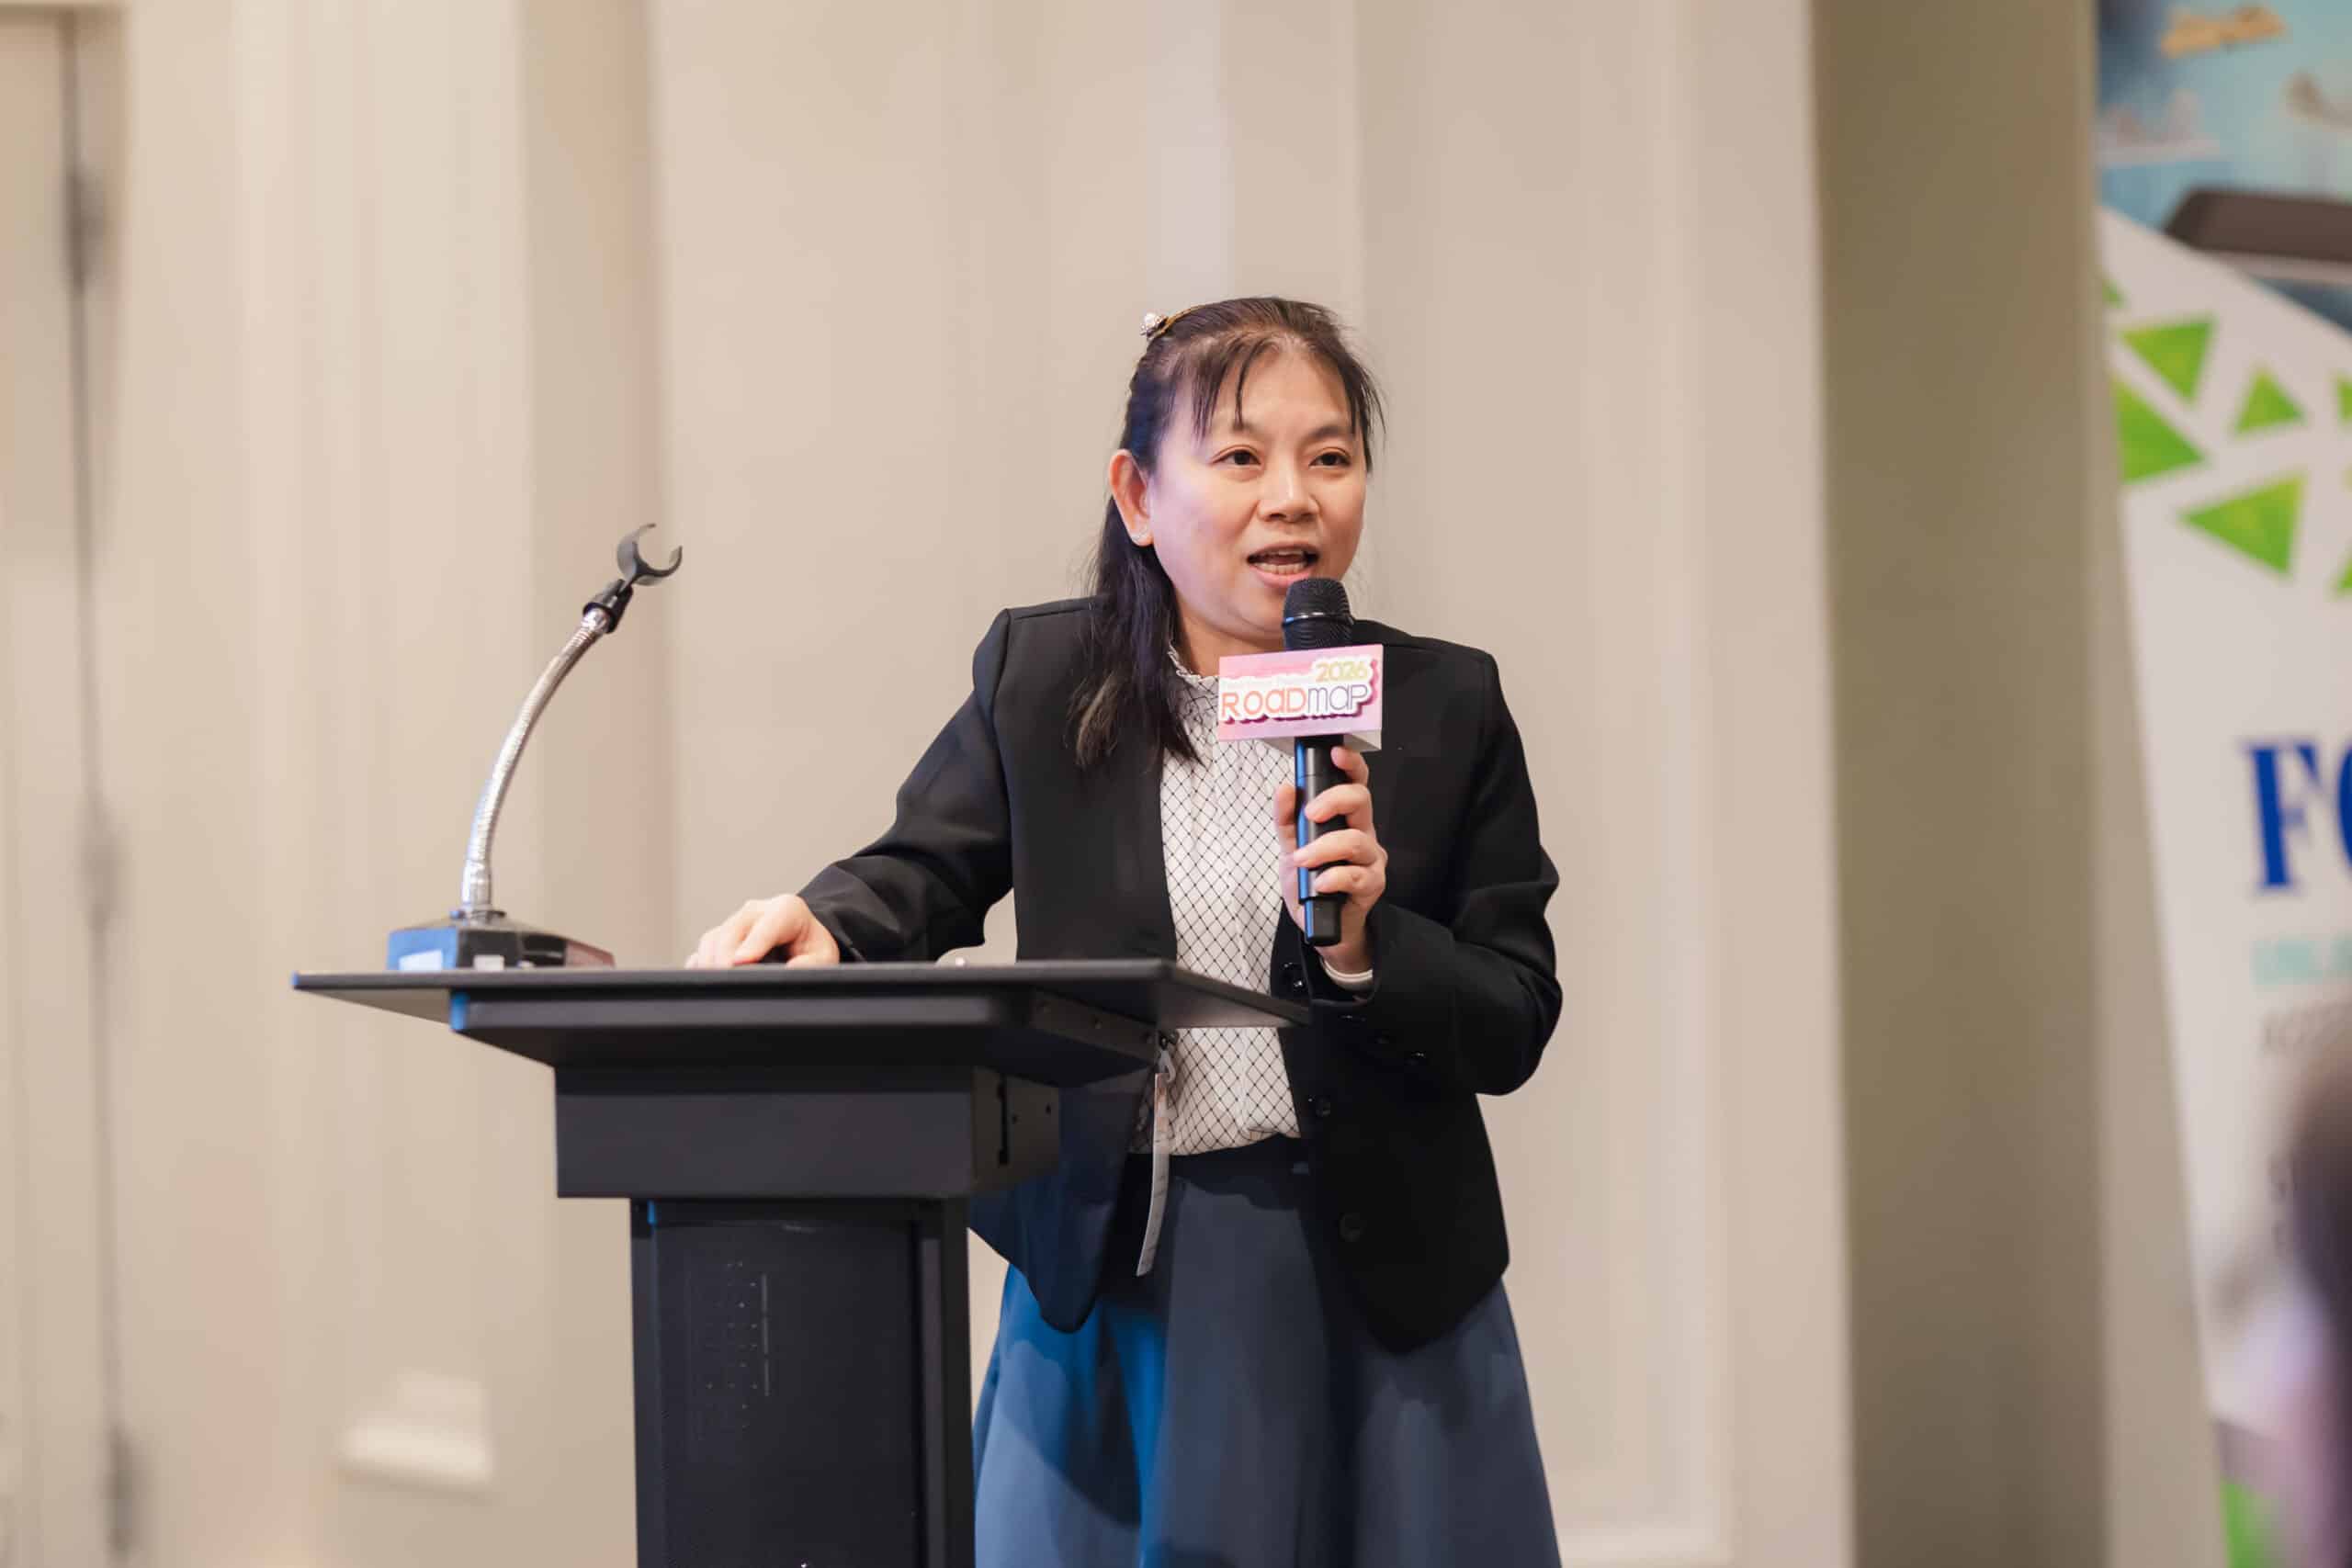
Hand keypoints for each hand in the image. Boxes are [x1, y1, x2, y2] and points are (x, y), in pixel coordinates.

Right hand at [683, 894, 842, 967]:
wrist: (803, 939)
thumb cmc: (812, 948)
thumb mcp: (823, 956)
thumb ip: (811, 963)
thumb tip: (791, 969)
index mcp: (787, 909)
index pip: (766, 926)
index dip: (753, 944)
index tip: (741, 962)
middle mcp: (756, 910)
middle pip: (732, 930)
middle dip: (725, 956)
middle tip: (725, 982)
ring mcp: (736, 921)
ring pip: (714, 937)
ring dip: (710, 961)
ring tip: (715, 984)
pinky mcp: (722, 934)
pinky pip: (705, 947)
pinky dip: (702, 962)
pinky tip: (707, 979)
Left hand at [1274, 744, 1386, 973]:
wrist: (1319, 924)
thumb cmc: (1311, 881)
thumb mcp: (1291, 846)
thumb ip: (1286, 819)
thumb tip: (1285, 788)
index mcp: (1347, 818)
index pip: (1356, 782)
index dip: (1351, 764)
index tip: (1336, 753)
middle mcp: (1363, 832)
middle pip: (1362, 800)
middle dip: (1333, 800)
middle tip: (1310, 814)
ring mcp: (1371, 859)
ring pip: (1356, 840)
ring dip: (1323, 848)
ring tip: (1302, 860)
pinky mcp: (1372, 884)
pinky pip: (1356, 874)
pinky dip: (1332, 877)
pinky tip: (1318, 883)